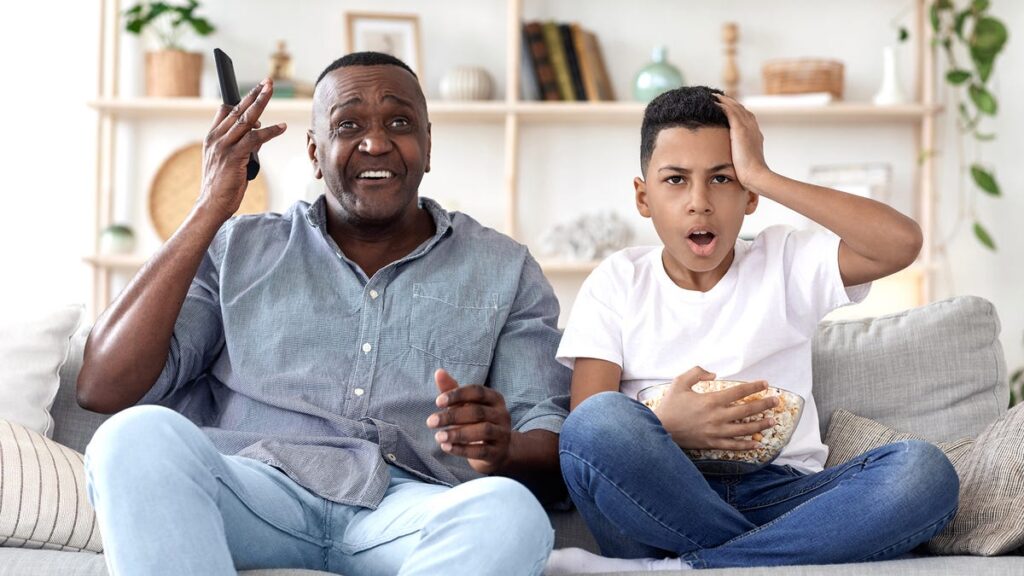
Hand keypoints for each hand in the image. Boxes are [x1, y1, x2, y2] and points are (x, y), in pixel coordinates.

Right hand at [197, 78, 286, 222]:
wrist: (212, 203)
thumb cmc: (223, 185)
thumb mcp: (228, 160)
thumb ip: (241, 144)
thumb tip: (258, 130)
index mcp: (212, 138)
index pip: (225, 111)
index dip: (241, 99)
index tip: (255, 89)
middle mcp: (216, 138)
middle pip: (238, 110)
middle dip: (254, 94)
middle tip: (268, 81)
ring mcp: (224, 146)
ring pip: (246, 119)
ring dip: (260, 103)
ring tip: (272, 91)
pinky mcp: (234, 156)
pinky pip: (254, 139)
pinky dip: (269, 132)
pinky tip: (281, 127)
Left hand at [426, 369, 511, 473]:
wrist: (498, 450)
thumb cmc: (477, 422)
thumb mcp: (465, 405)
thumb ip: (452, 390)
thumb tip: (438, 372)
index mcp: (495, 398)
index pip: (477, 391)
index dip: (457, 395)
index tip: (437, 402)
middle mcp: (502, 414)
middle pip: (478, 412)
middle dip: (452, 416)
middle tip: (430, 422)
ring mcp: (503, 434)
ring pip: (483, 431)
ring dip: (458, 433)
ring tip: (438, 436)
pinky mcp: (498, 452)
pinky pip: (481, 450)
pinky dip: (462, 449)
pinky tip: (446, 447)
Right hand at [653, 366, 777, 450]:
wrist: (660, 429)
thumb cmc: (670, 405)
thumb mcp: (679, 382)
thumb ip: (696, 372)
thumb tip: (713, 373)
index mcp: (711, 400)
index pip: (739, 392)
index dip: (754, 386)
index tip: (765, 384)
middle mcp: (717, 416)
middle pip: (747, 410)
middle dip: (764, 404)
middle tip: (776, 401)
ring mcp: (716, 431)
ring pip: (744, 428)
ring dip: (760, 424)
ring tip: (772, 421)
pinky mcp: (712, 443)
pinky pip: (734, 445)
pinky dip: (746, 445)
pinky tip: (756, 443)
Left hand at [714, 93, 771, 193]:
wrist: (756, 175)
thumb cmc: (750, 174)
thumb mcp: (745, 161)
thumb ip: (740, 155)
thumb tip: (733, 161)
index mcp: (755, 134)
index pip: (746, 117)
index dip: (737, 110)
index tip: (727, 106)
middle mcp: (753, 128)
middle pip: (742, 109)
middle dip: (731, 102)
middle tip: (718, 96)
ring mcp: (748, 128)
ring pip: (736, 108)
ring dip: (725, 100)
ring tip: (714, 96)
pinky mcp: (741, 130)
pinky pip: (731, 112)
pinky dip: (723, 105)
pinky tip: (714, 102)